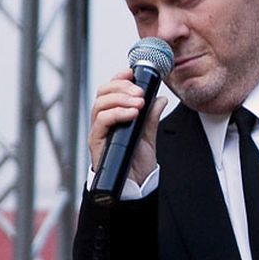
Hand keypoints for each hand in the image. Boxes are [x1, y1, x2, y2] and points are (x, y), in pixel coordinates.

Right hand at [88, 70, 166, 185]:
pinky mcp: (97, 143)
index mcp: (114, 117)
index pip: (110, 91)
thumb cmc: (137, 163)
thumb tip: (160, 99)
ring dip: (121, 99)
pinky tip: (132, 113)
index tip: (131, 72)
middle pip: (102, 93)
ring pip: (100, 104)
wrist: (135, 187)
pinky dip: (117, 113)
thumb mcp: (148, 136)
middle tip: (140, 92)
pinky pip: (102, 122)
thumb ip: (152, 118)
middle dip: (121, 87)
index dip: (118, 79)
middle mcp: (103, 122)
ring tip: (139, 102)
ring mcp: (99, 132)